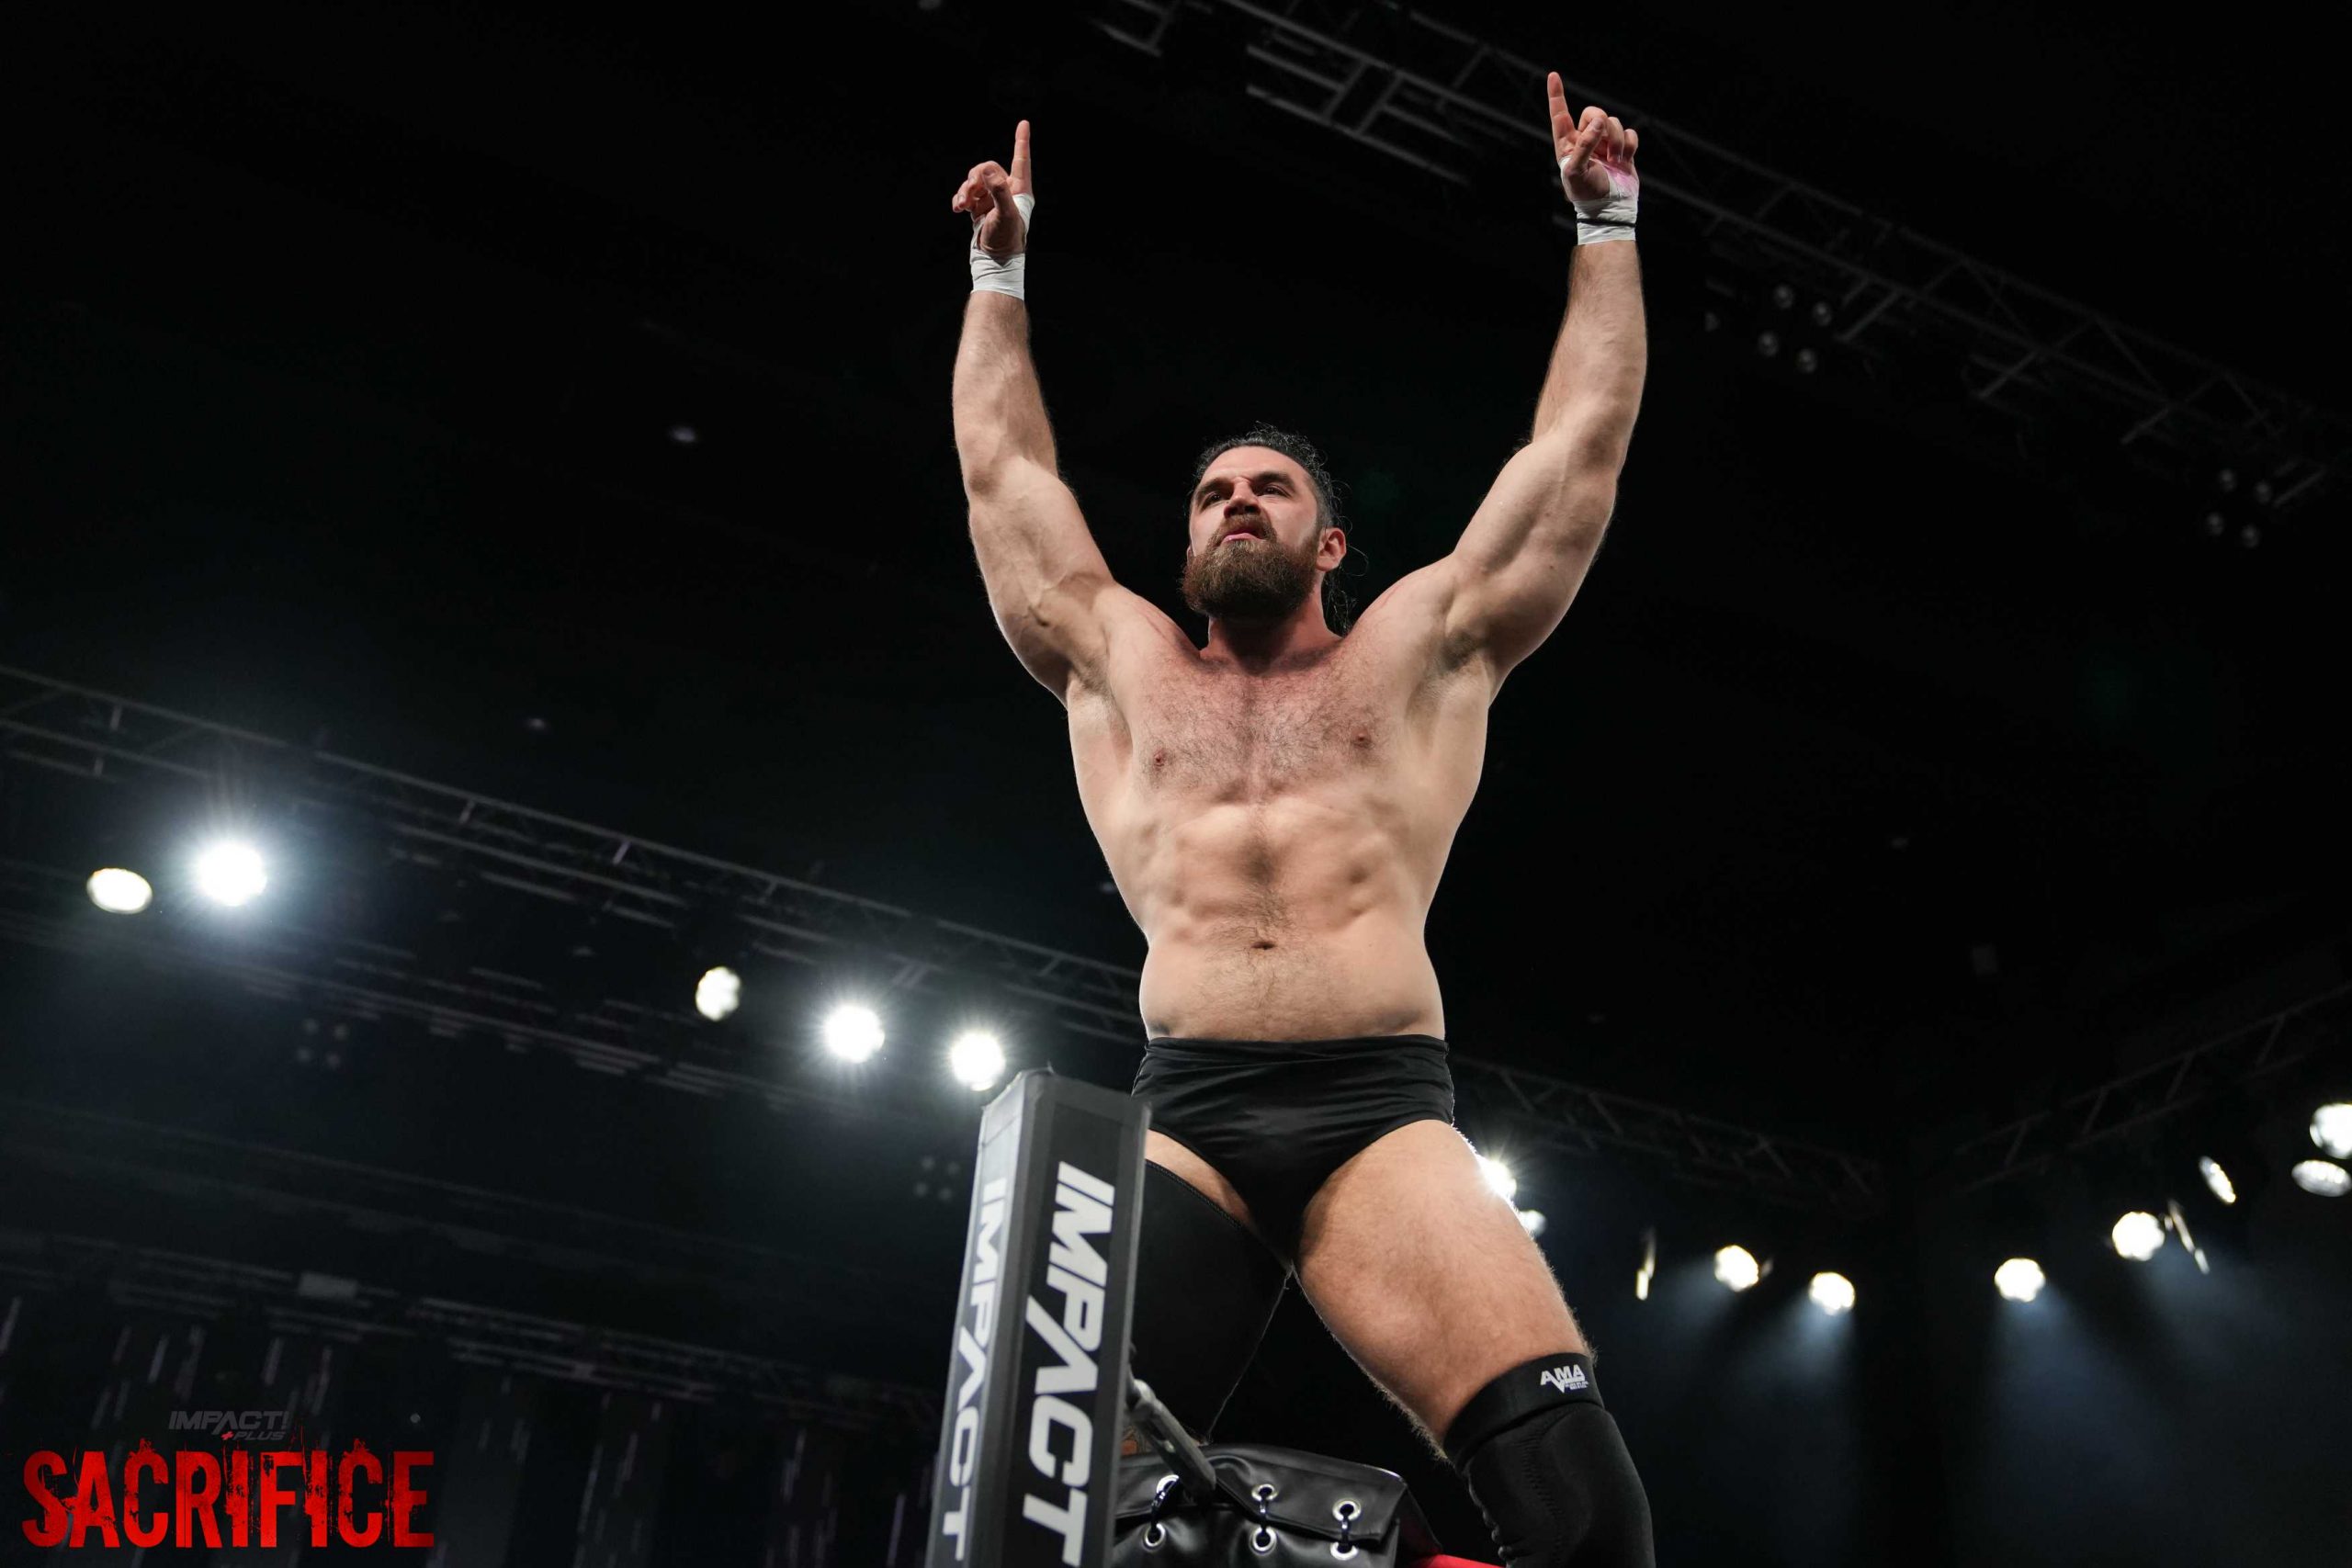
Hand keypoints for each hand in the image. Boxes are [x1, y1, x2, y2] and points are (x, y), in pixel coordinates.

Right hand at [950, 119, 1032, 259]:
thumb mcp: (1005, 214)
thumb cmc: (1006, 239)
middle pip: (987, 169)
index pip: (1020, 161)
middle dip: (975, 180)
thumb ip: (998, 190)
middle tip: (969, 196)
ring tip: (960, 207)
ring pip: (974, 181)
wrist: (995, 260)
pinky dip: (959, 199)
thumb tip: (985, 170)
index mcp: (1019, 190)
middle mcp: (1006, 191)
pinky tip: (957, 209)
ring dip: (965, 191)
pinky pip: (966, 194)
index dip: (1021, 141)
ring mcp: (991, 199)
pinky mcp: (979, 207)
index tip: (1024, 123)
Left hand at [1547, 74, 1637, 207]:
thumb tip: (1599, 121)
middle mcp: (1584, 140)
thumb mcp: (1577, 171)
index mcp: (1567, 144)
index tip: (1552, 75)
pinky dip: (1629, 144)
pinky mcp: (1622, 148)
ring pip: (1612, 122)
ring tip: (1614, 159)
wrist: (1611, 208)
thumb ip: (1585, 144)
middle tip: (1604, 147)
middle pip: (1593, 113)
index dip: (1556, 95)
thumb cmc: (1587, 193)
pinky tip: (1625, 159)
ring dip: (1615, 140)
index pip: (1560, 115)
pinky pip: (1629, 133)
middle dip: (1601, 125)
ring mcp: (1604, 143)